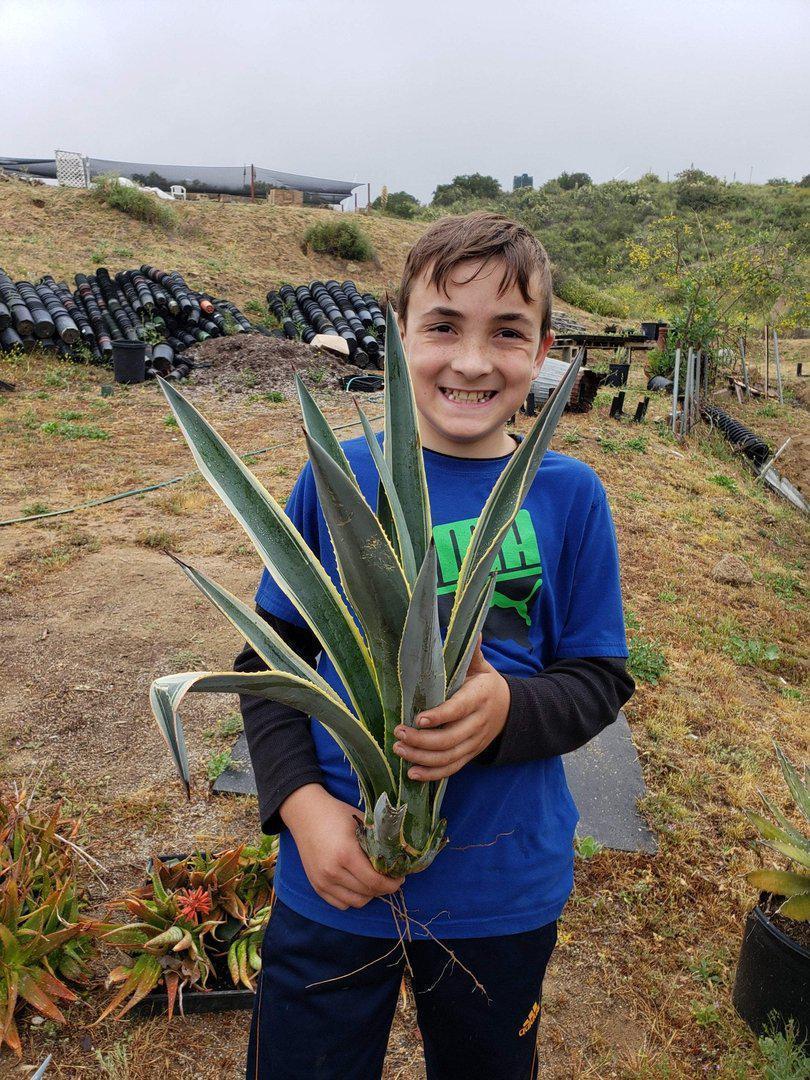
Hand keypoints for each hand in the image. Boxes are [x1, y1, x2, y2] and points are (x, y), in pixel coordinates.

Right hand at [280, 784, 403, 909]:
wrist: (306, 814)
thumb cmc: (336, 814)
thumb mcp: (361, 823)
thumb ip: (377, 842)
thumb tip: (398, 857)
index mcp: (346, 854)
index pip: (375, 882)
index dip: (392, 884)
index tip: (400, 877)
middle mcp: (333, 872)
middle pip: (367, 893)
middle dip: (383, 889)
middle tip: (391, 879)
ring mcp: (322, 881)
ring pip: (355, 902)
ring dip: (369, 895)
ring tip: (374, 882)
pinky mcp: (316, 886)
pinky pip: (340, 904)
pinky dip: (353, 898)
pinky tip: (358, 885)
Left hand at [392, 639, 509, 780]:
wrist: (510, 710)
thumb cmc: (486, 685)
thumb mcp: (482, 667)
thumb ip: (473, 653)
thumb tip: (474, 630)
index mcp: (479, 697)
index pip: (459, 709)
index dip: (440, 716)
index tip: (419, 718)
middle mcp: (478, 723)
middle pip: (450, 738)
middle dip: (422, 740)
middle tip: (398, 733)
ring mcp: (474, 742)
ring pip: (448, 757)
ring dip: (422, 758)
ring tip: (399, 750)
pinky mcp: (470, 755)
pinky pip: (452, 769)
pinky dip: (432, 774)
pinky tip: (412, 773)